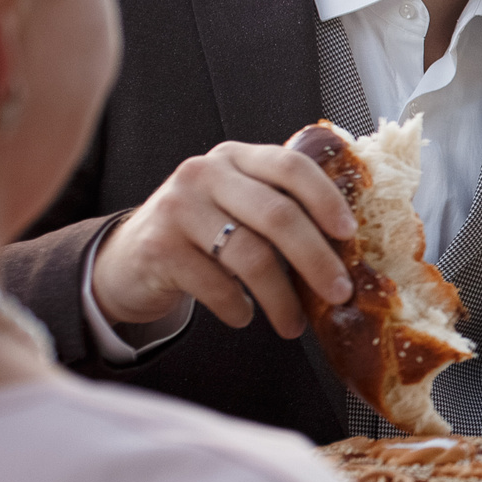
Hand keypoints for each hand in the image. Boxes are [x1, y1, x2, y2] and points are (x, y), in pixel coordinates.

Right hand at [92, 141, 356, 336]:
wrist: (130, 257)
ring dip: (281, 298)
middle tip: (339, 293)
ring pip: (250, 256)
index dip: (326, 199)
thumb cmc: (202, 234)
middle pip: (277, 215)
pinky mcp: (159, 247)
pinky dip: (238, 308)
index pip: (291, 166)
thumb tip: (346, 254)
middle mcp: (205, 173)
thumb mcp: (238, 206)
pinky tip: (243, 315)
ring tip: (292, 324)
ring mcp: (178, 207)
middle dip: (316, 259)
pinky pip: (216, 285)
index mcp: (236, 157)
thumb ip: (281, 211)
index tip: (350, 234)